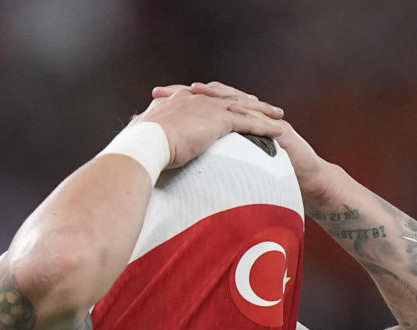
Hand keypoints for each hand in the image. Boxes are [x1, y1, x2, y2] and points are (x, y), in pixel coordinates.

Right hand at [142, 83, 284, 167]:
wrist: (145, 143)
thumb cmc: (138, 145)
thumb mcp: (142, 137)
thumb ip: (146, 137)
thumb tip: (139, 144)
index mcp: (178, 100)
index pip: (204, 98)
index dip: (218, 99)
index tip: (228, 102)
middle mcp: (196, 98)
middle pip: (228, 97)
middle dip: (246, 100)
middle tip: (261, 103)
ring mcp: (208, 107)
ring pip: (243, 107)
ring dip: (263, 111)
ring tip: (278, 115)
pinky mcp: (219, 120)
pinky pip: (249, 122)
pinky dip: (265, 126)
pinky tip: (278, 130)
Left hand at [161, 81, 344, 214]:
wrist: (306, 181)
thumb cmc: (270, 177)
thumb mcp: (234, 169)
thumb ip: (212, 163)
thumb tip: (182, 170)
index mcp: (231, 124)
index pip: (203, 107)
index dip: (180, 102)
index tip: (155, 100)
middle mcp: (246, 116)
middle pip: (214, 97)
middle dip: (190, 93)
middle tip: (164, 92)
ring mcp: (262, 120)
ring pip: (236, 100)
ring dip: (215, 95)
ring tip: (194, 91)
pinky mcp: (278, 129)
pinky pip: (258, 116)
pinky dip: (243, 111)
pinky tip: (229, 109)